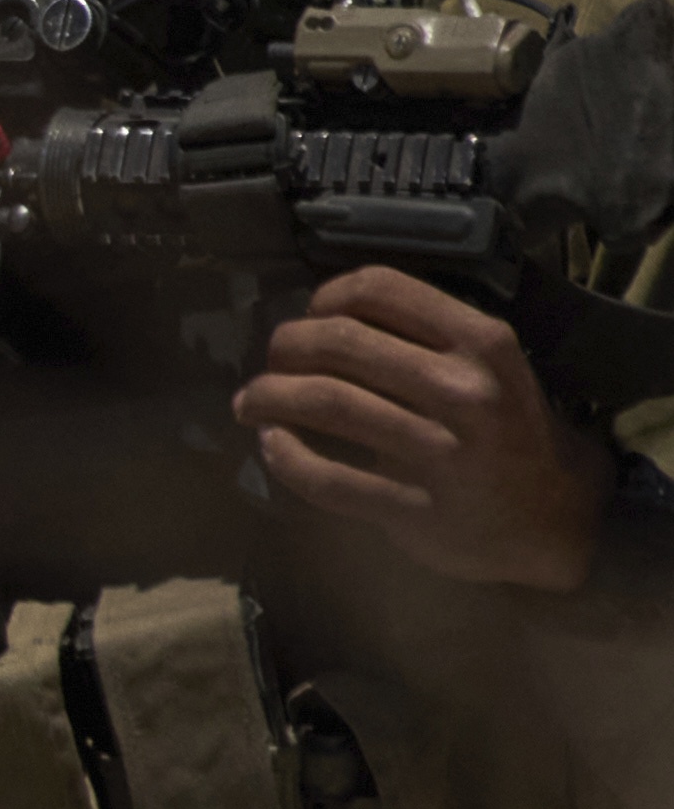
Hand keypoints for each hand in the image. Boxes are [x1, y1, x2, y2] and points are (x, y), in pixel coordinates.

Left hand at [241, 263, 611, 594]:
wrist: (558, 519)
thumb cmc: (508, 430)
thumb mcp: (489, 366)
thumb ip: (421, 336)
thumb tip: (319, 318)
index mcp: (481, 342)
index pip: (378, 289)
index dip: (324, 297)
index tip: (309, 318)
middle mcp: (464, 391)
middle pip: (337, 341)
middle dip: (284, 346)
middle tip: (270, 362)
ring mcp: (441, 453)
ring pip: (323, 402)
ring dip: (266, 395)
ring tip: (250, 401)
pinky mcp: (415, 509)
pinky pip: (325, 476)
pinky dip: (282, 455)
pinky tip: (271, 443)